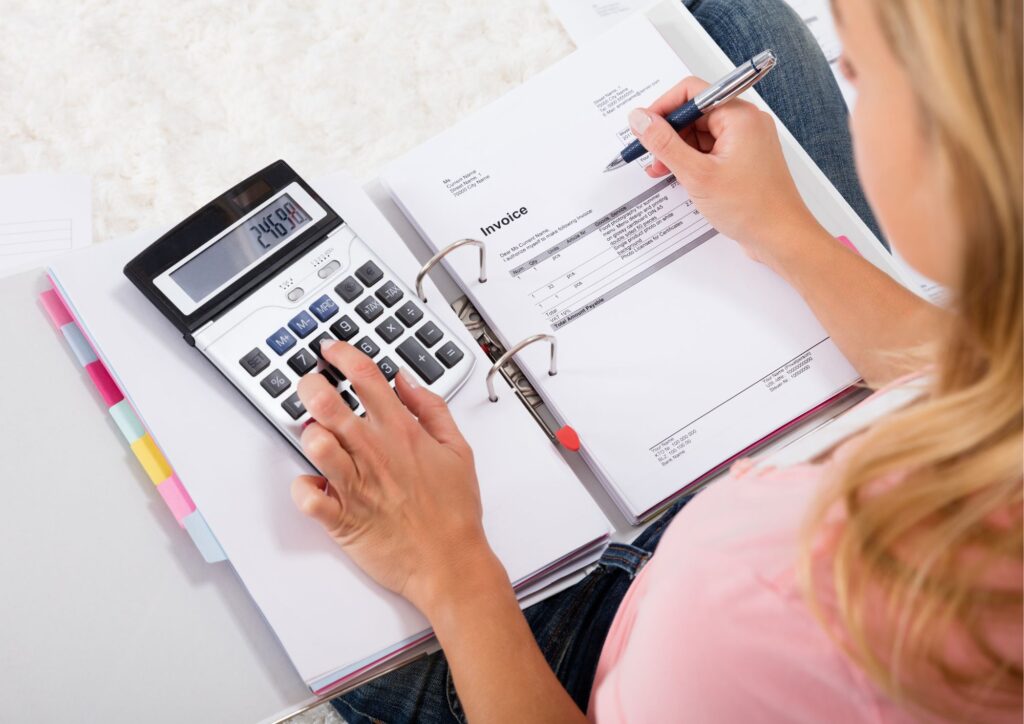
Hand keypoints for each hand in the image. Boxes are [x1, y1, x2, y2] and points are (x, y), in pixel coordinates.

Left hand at [291, 339, 497, 612]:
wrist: (451, 564)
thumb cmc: (454, 512)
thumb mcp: (459, 450)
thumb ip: (432, 409)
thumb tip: (406, 380)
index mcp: (402, 433)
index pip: (366, 377)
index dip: (342, 355)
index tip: (332, 351)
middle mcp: (375, 453)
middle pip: (328, 403)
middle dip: (309, 386)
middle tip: (309, 387)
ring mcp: (356, 486)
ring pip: (314, 443)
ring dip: (308, 433)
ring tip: (315, 435)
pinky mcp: (342, 518)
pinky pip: (306, 496)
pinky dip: (302, 488)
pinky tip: (313, 484)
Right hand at [629, 76, 823, 269]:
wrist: (781, 238)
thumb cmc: (752, 208)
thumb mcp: (696, 174)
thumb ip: (664, 144)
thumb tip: (640, 119)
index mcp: (739, 116)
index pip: (691, 92)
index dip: (663, 108)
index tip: (644, 127)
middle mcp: (745, 123)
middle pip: (694, 114)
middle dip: (669, 134)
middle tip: (651, 157)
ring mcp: (746, 141)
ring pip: (700, 134)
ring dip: (678, 151)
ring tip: (663, 172)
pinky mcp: (743, 159)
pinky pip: (711, 151)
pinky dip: (692, 162)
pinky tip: (681, 178)